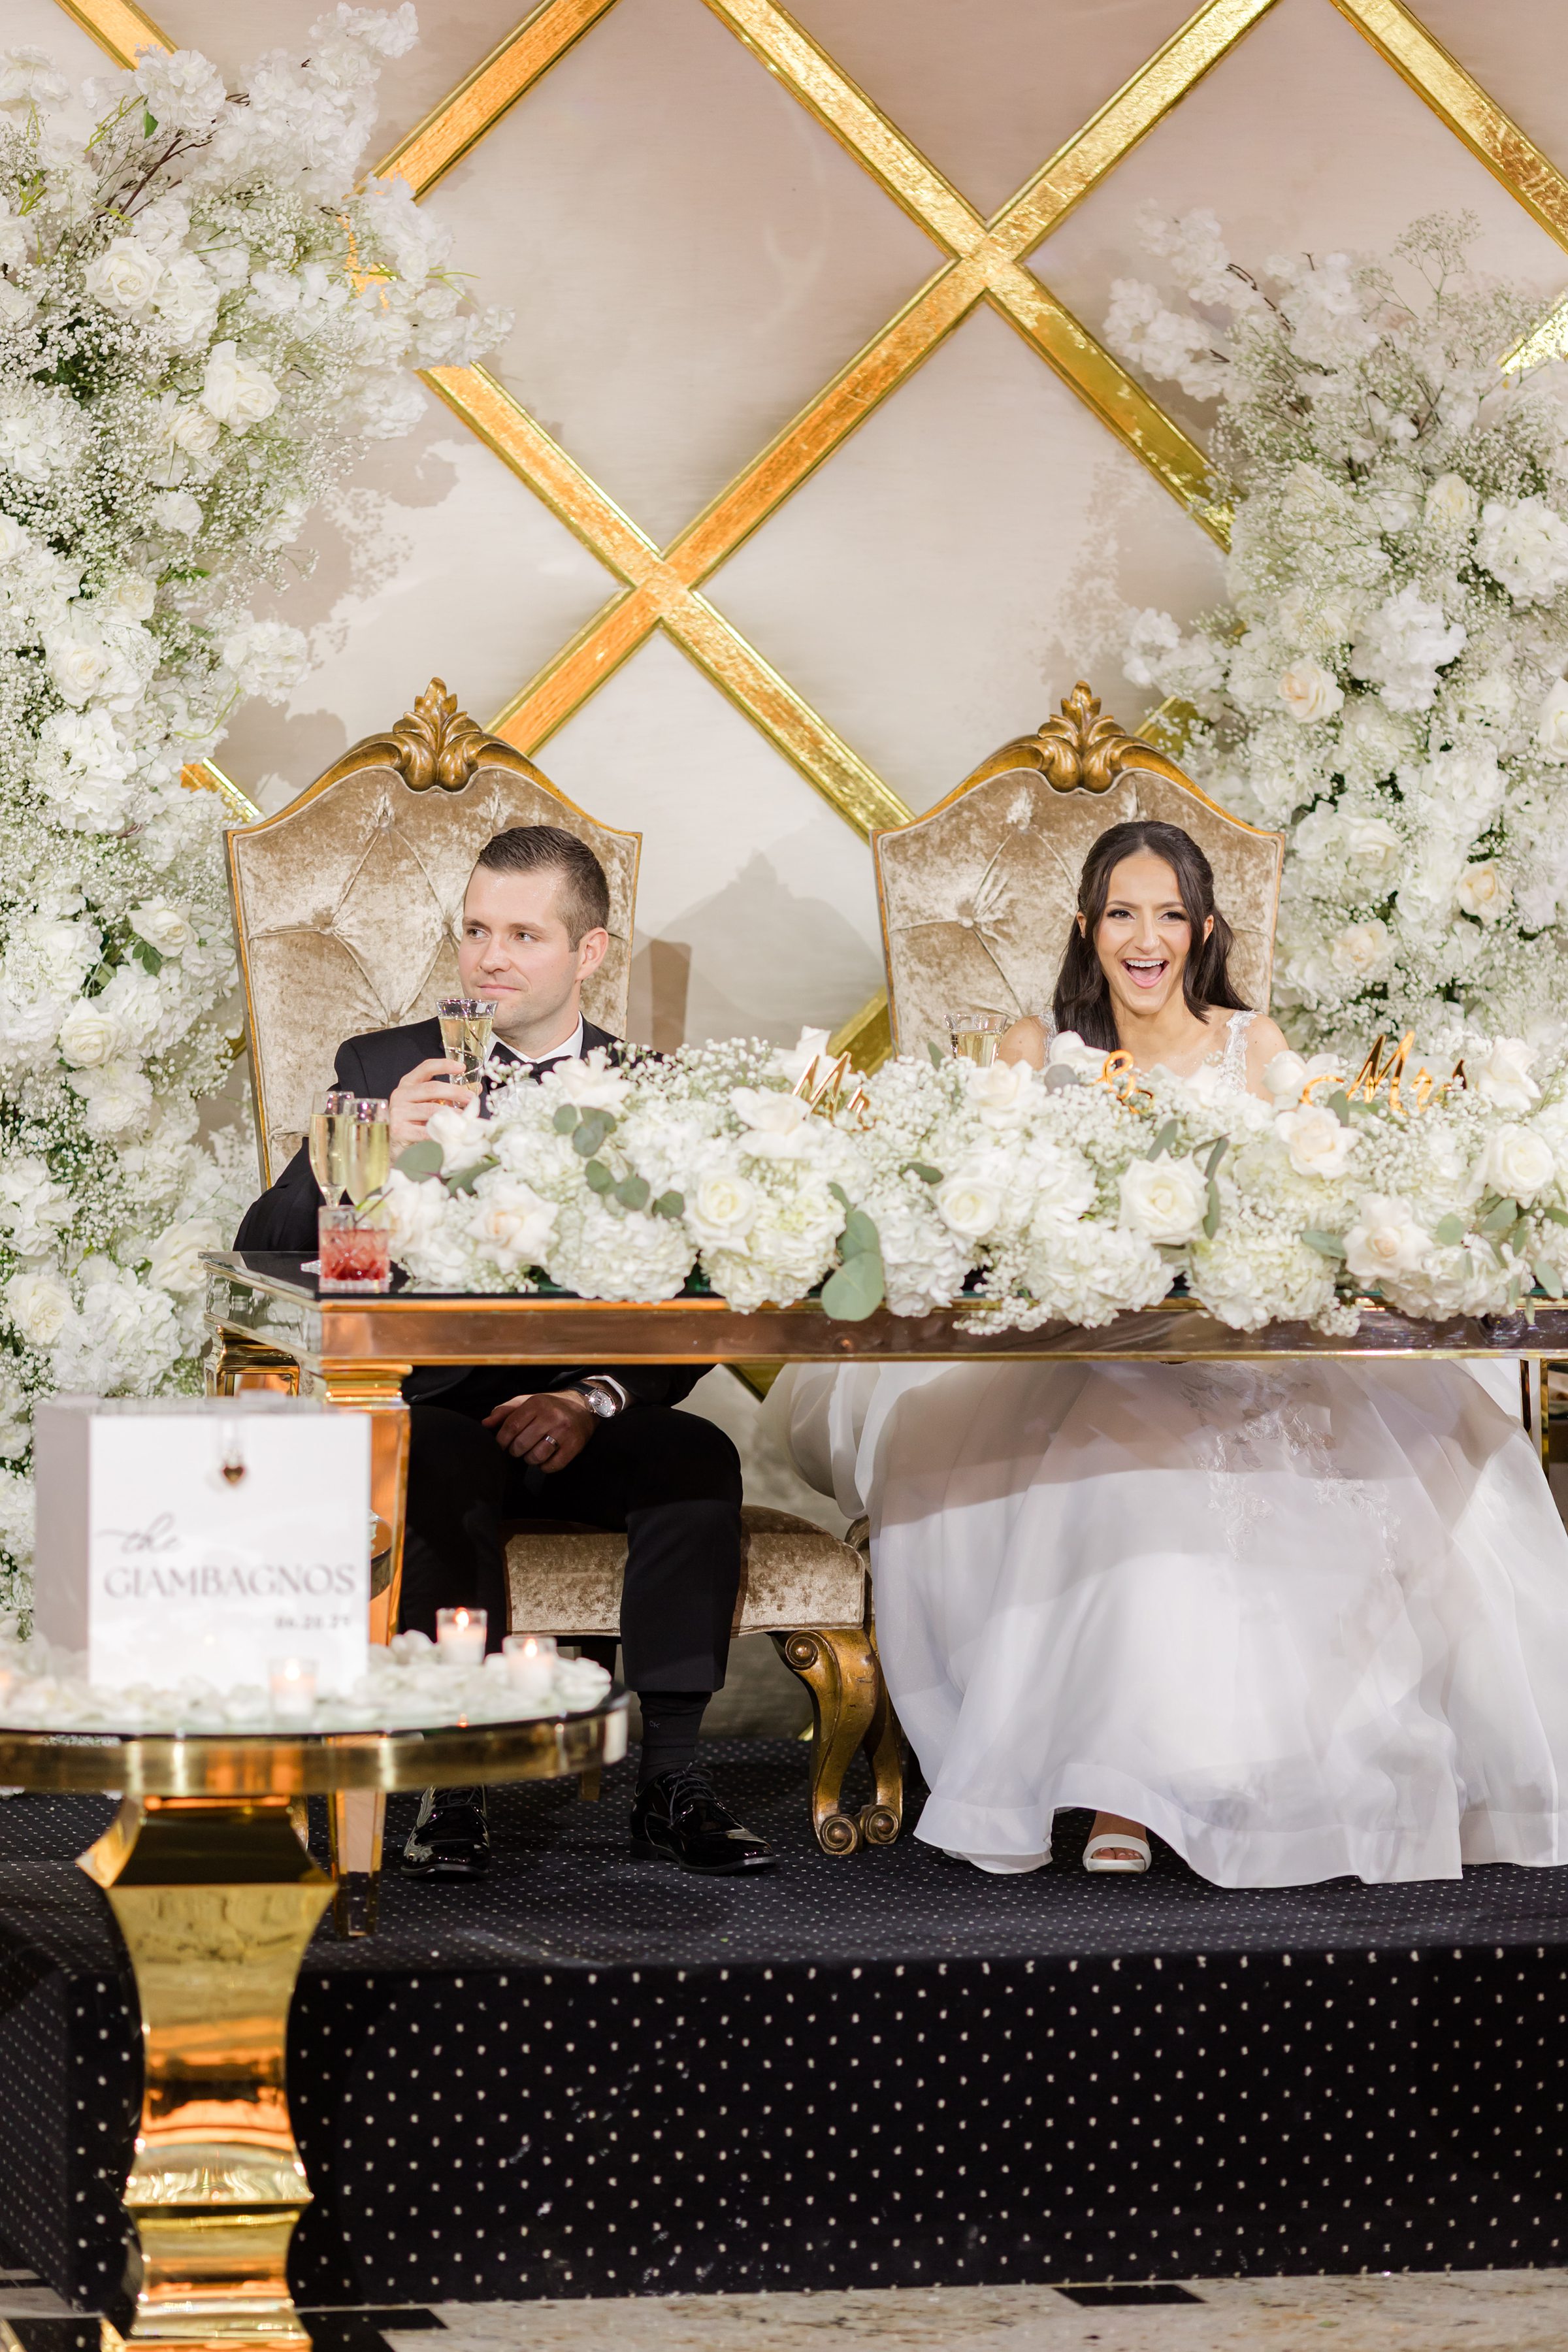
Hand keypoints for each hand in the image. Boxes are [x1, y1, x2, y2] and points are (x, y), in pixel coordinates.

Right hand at [388, 1056, 472, 1150]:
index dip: (444, 1065)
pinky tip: (453, 1133)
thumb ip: (447, 1095)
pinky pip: (427, 1131)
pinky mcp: (400, 1130)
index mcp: (408, 1084)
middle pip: (432, 1088)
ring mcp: (398, 1112)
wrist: (396, 1144)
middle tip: (471, 1098)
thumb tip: (475, 1090)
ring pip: (431, 1110)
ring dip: (452, 1114)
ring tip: (466, 1118)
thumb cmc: (415, 1121)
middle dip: (455, 1092)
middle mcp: (401, 1095)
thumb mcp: (428, 1103)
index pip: (426, 1068)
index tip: (461, 1067)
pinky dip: (442, 1132)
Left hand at [481, 1389, 595, 1469]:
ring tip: (532, 1452)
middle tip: (518, 1448)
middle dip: (515, 1450)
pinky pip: (552, 1466)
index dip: (501, 1439)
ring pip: (536, 1457)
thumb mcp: (527, 1401)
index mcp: (537, 1403)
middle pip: (521, 1444)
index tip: (501, 1444)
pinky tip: (545, 1457)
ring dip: (529, 1459)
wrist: (583, 1406)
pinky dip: (544, 1466)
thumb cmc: (550, 1406)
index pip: (511, 1426)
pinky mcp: (574, 1446)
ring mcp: (564, 1432)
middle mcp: (552, 1417)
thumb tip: (485, 1423)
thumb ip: (505, 1411)